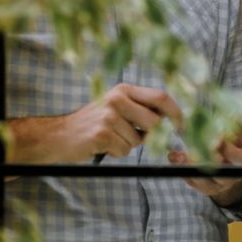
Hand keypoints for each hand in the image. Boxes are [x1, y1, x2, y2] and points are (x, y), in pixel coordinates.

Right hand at [6, 84, 182, 164]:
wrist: (58, 136)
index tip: (182, 126)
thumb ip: (139, 109)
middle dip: (150, 136)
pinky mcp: (103, 133)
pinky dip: (116, 152)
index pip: (161, 97)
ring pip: (139, 141)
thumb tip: (170, 120)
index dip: (176, 112)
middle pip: (154, 122)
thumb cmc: (91, 124)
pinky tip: (102, 145)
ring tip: (110, 139)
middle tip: (134, 138)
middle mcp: (117, 99)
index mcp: (124, 89)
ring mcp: (110, 116)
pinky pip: (125, 150)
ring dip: (128, 145)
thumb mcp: (115, 107)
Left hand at [168, 128, 241, 207]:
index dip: (225, 147)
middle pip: (219, 173)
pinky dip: (181, 169)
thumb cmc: (236, 145)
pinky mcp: (203, 188)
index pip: (236, 157)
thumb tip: (232, 116)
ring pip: (202, 180)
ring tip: (177, 155)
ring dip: (188, 166)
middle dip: (205, 161)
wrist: (233, 166)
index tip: (214, 136)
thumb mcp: (240, 133)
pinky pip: (191, 181)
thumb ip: (235, 126)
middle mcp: (232, 177)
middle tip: (192, 151)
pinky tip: (174, 158)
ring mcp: (218, 185)